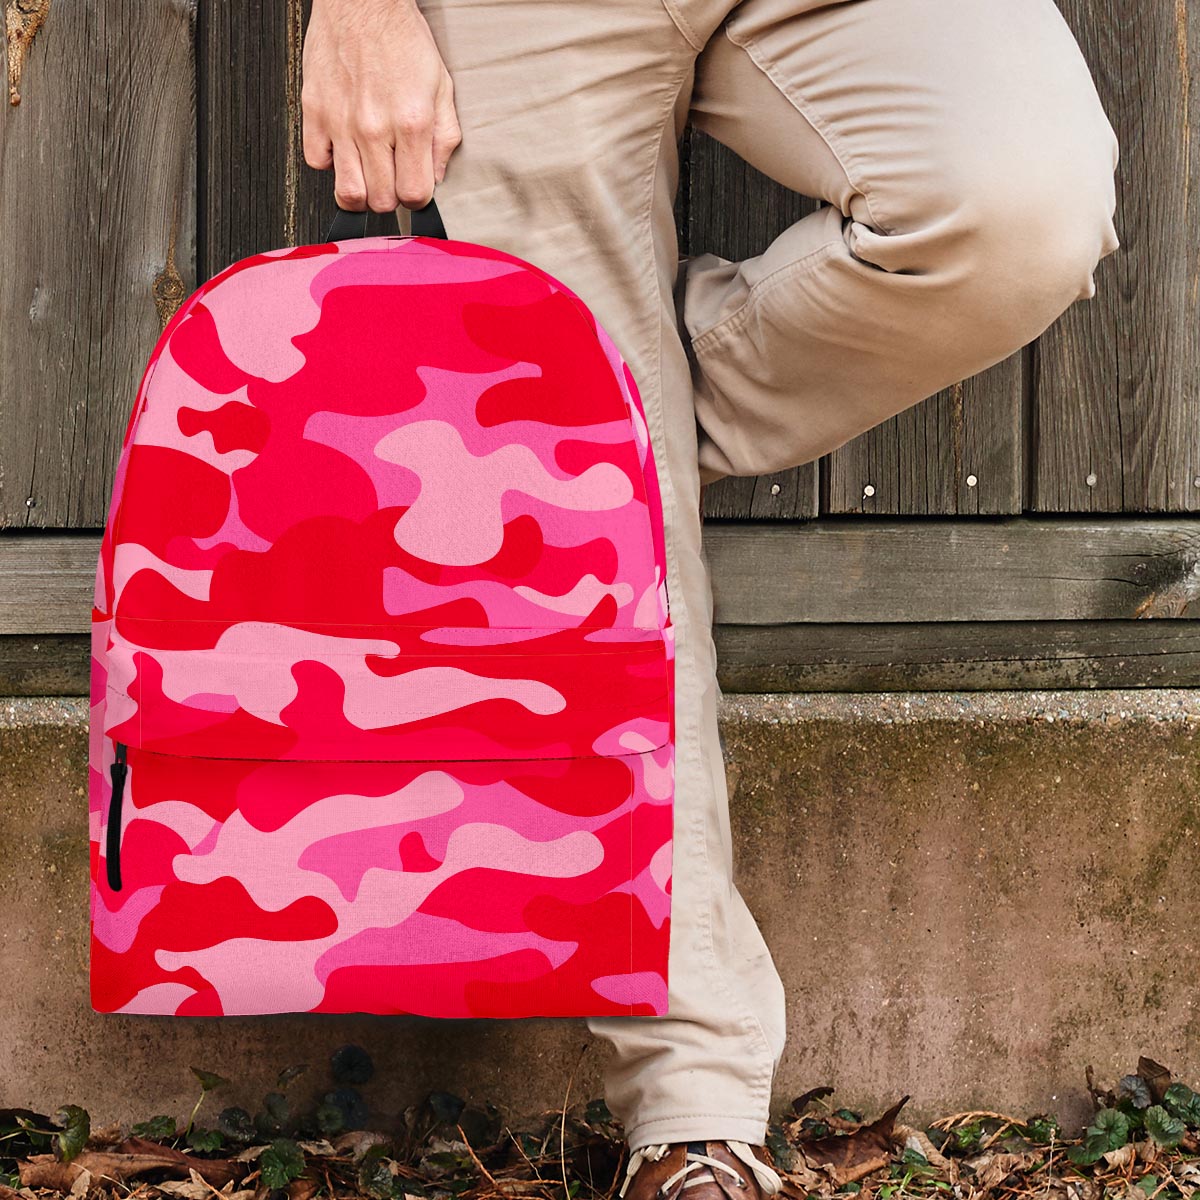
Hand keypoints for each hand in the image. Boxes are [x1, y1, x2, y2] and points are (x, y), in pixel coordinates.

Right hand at [301, 0, 461, 211]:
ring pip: (348, 192)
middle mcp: (374, 127)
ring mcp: (341, 122)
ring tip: (368, 175)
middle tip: (392, 178)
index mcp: (411, 123)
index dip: (417, 198)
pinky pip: (316, 162)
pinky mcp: (314, 111)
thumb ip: (444, 137)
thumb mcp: (441, 87)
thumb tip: (437, 176)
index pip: (414, 194)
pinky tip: (344, 149)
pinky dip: (330, 163)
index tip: (415, 188)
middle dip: (390, 197)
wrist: (362, 1)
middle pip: (381, 201)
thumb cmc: (401, 39)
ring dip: (361, 191)